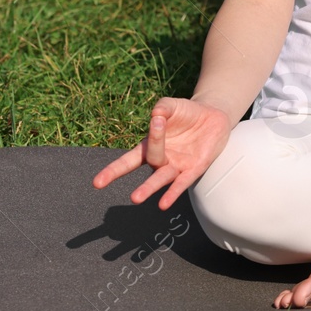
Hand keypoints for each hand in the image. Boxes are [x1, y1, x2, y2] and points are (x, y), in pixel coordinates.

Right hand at [92, 96, 232, 209]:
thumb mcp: (172, 106)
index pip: (128, 159)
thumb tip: (156, 114)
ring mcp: (176, 166)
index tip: (97, 182)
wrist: (213, 116)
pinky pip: (182, 183)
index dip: (112, 170)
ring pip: (160, 177)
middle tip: (101, 182)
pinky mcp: (194, 169)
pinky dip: (173, 193)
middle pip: (140, 165)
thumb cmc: (187, 113)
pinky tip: (163, 204)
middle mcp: (161, 159)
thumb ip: (162, 108)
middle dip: (119, 174)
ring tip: (135, 197)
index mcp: (151, 145)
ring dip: (148, 188)